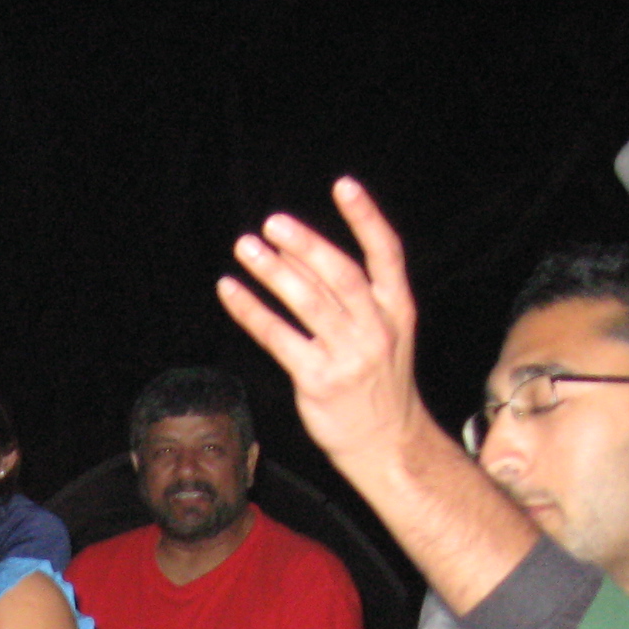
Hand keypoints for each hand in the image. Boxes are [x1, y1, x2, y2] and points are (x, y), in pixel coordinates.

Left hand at [215, 178, 431, 478]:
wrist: (387, 443)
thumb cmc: (378, 383)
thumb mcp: (388, 334)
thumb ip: (358, 296)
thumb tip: (307, 253)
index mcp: (398, 310)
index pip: (386, 253)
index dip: (365, 217)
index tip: (343, 185)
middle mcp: (375, 328)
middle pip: (338, 274)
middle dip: (305, 244)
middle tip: (273, 224)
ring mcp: (347, 355)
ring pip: (307, 301)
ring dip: (272, 271)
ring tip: (246, 246)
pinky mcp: (318, 380)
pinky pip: (278, 337)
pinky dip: (251, 310)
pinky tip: (231, 290)